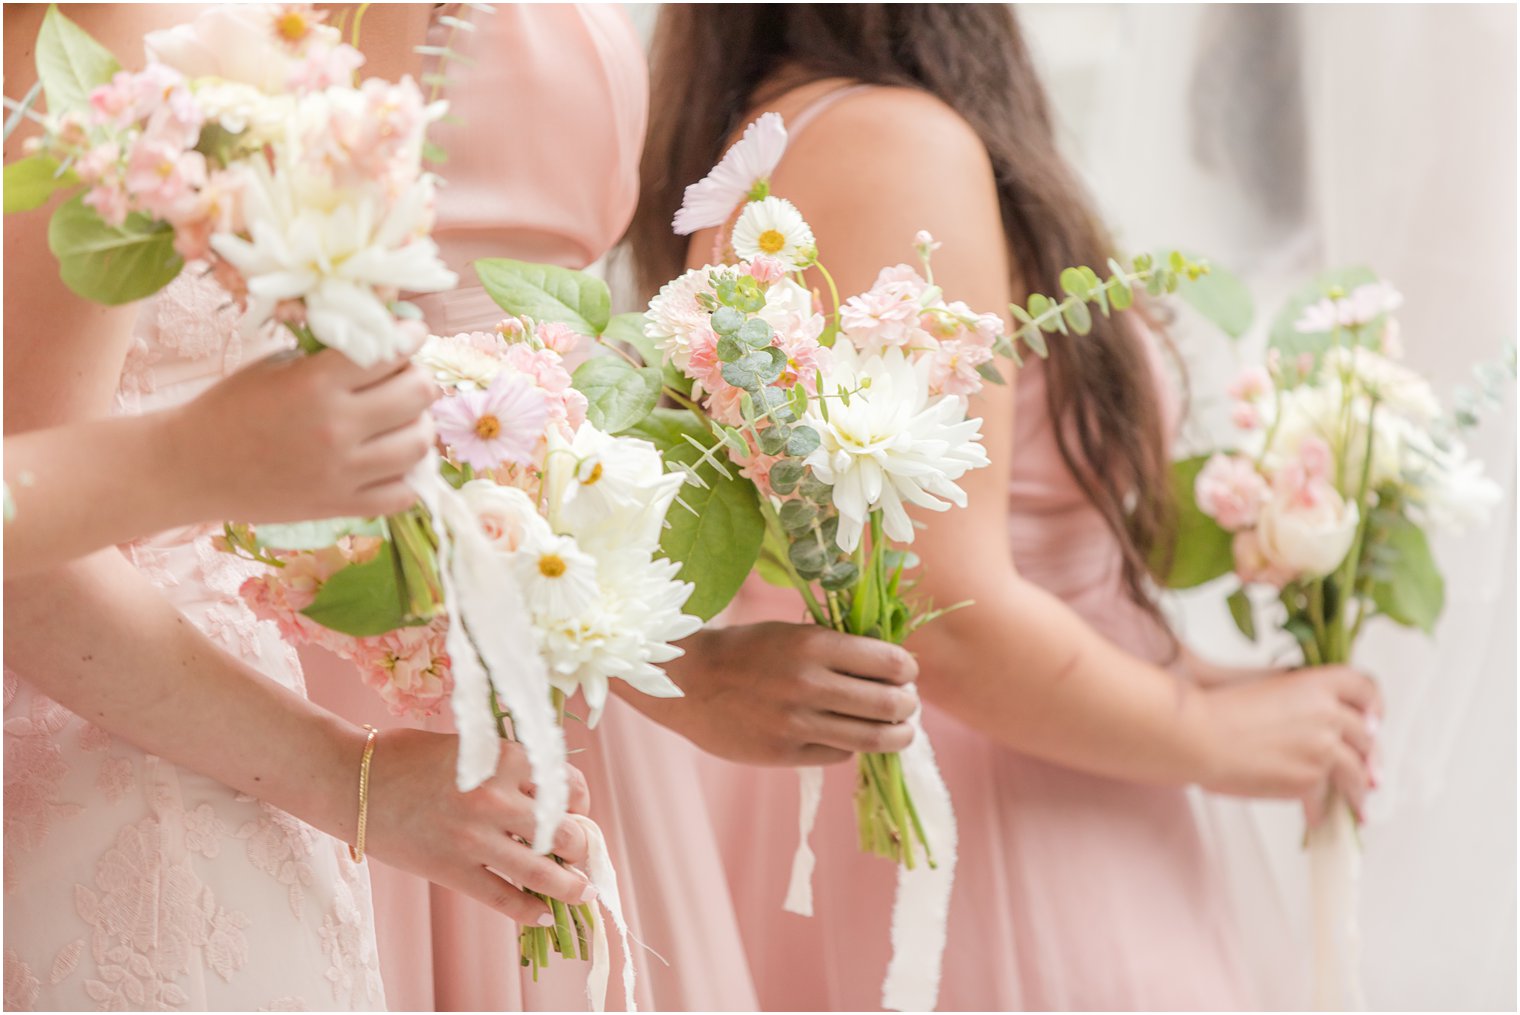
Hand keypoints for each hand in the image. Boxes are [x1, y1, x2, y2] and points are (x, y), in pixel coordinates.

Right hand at [169, 348, 437, 521]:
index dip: (409, 337)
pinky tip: (392, 460)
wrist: (191, 467)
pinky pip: (405, 492)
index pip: (392, 352)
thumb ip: (332, 353)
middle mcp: (335, 427)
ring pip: (420, 444)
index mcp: (316, 383)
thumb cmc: (233, 406)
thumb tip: (386, 331)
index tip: (410, 334)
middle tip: (405, 377)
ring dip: (419, 425)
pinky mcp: (342, 506)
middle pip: (418, 394)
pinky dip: (408, 475)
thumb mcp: (279, 365)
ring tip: (403, 419)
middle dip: (418, 378)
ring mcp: (342, 472)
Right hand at [362, 730, 596, 926]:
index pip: (566, 783)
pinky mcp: (453, 870)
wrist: (350, 781)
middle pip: (565, 830)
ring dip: (570, 884)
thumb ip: (505, 762)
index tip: (578, 809)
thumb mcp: (468, 744)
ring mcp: (476, 839)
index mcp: (503, 758)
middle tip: (581, 850)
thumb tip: (544, 790)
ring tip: (580, 890)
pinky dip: (530, 911)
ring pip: (543, 871)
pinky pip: (504, 898)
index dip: (579, 799)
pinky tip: (543, 915)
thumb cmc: (406, 754)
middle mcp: (497, 798)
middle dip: (580, 843)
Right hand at [646, 622, 919, 765]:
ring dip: (897, 736)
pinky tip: (847, 736)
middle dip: (908, 706)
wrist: (686, 681)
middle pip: (890, 704)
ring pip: (873, 738)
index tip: (907, 673)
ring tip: (902, 732)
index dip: (907, 670)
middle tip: (907, 705)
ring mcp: (797, 723)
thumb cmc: (746, 651)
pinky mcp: (784, 754)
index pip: (889, 662)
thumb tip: (892, 667)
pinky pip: (839, 754)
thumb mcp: (792, 633)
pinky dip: (851, 746)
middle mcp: (809, 684)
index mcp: (814, 645)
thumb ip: (837, 648)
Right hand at [1195, 664, 1381, 820]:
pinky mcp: (1309, 780)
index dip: (1373, 705)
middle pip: (1366, 736)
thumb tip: (1310, 714)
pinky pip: (1326, 799)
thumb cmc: (1216, 707)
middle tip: (1371, 772)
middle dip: (1370, 757)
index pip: (1365, 688)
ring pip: (1356, 773)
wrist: (1198, 735)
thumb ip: (1295, 696)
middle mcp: (1328, 714)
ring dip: (1359, 792)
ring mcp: (1323, 749)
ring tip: (1357, 807)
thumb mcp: (1262, 685)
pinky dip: (1323, 812)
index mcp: (1317, 684)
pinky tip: (1319, 819)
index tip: (1374, 720)